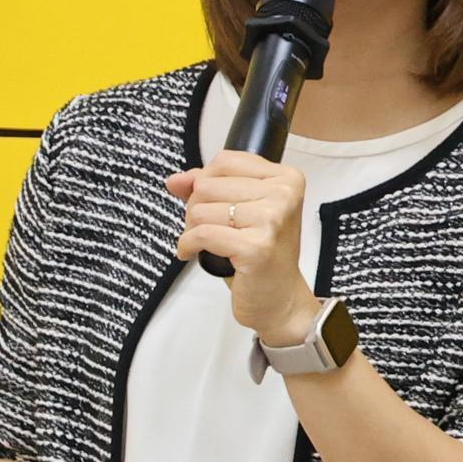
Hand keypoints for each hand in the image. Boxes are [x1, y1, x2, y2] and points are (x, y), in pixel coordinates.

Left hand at [170, 151, 319, 339]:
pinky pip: (200, 234)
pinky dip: (187, 245)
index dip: (206, 183)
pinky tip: (191, 254)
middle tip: (210, 230)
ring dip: (192, 229)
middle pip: (208, 185)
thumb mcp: (241, 211)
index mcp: (286, 179)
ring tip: (207, 244)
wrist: (280, 299)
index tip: (211, 205)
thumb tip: (176, 180)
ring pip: (200, 209)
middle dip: (197, 208)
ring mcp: (271, 221)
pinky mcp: (255, 247)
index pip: (224, 162)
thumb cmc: (263, 254)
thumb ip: (208, 188)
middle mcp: (283, 195)